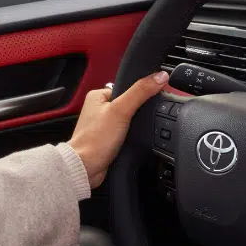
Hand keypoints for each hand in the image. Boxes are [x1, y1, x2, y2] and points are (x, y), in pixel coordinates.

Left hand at [68, 71, 168, 187]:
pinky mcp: (108, 139)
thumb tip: (159, 77)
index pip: (127, 87)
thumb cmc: (95, 140)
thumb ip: (141, 92)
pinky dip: (131, 137)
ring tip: (132, 132)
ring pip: (128, 120)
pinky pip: (125, 133)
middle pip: (129, 104)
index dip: (140, 93)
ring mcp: (103, 125)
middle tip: (137, 121)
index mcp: (98, 95)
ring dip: (135, 127)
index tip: (150, 100)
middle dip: (137, 113)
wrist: (86, 168)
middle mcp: (99, 109)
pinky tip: (130, 141)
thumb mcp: (121, 110)